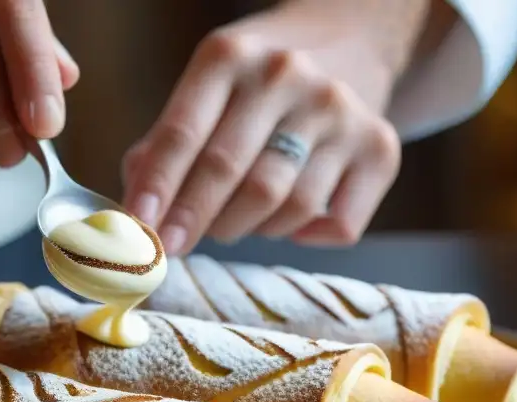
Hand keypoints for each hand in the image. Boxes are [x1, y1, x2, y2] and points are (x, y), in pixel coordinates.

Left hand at [121, 18, 401, 253]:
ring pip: (285, 204)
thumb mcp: (205, 88)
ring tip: (233, 220)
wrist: (351, 41)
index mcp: (230, 57)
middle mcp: (289, 75)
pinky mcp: (380, 146)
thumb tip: (136, 211)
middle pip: (233, 173)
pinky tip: (290, 223)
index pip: (184, 133)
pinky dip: (306, 237)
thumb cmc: (256, 82)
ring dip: (247, 229)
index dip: (159, 187)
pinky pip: (338, 223)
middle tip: (174, 245)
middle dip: (196, 220)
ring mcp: (340, 110)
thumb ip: (164, 144)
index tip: (140, 228)